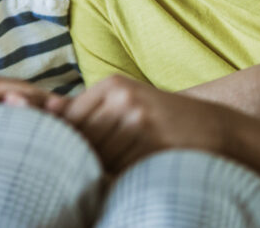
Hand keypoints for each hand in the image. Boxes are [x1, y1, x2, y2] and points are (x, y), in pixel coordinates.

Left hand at [56, 75, 232, 172]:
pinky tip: (130, 173)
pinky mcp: (156, 142)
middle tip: (88, 165)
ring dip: (103, 168)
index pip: (71, 117)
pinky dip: (122, 175)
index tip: (70, 151)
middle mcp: (125, 97)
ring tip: (114, 167)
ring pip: (103, 155)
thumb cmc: (158, 116)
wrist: (213, 127)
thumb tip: (47, 108)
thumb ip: (85, 107)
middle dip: (84, 155)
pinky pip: (124, 168)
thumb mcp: (123, 101)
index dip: (67, 139)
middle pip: (85, 137)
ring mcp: (141, 119)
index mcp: (112, 84)